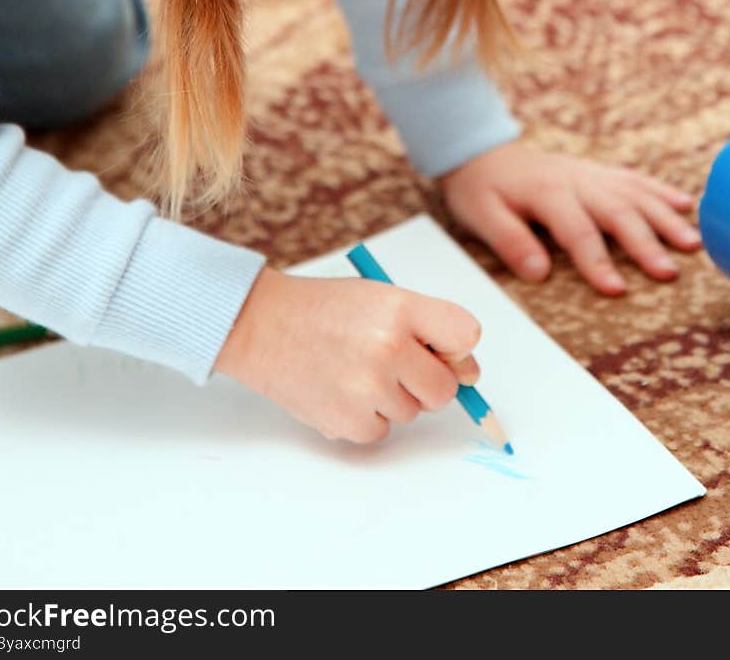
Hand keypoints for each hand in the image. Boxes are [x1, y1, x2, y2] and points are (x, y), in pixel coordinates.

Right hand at [214, 265, 481, 443]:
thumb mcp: (379, 297)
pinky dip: (366, 418)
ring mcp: (368, 387)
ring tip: (354, 369)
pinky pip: (382, 432)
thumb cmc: (324, 310)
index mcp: (400, 307)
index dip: (456, 348)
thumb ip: (426, 327)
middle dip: (426, 382)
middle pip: (445, 388)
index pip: (466, 335)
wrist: (261, 325)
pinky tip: (340, 389)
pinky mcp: (349, 421)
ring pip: (412, 412)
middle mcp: (389, 346)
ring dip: (392, 399)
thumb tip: (468, 373)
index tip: (441, 350)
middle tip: (392, 364)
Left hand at [440, 138, 701, 294]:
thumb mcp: (481, 215)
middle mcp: (576, 180)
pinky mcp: (599, 172)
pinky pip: (635, 179)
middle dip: (645, 242)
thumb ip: (510, 241)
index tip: (616, 290)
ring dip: (665, 218)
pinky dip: (662, 192)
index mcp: (547, 192)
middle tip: (669, 273)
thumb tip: (539, 273)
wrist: (481, 151)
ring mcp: (591, 173)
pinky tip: (688, 206)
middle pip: (616, 210)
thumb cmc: (481, 190)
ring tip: (693, 244)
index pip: (576, 230)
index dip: (596, 261)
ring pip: (635, 194)